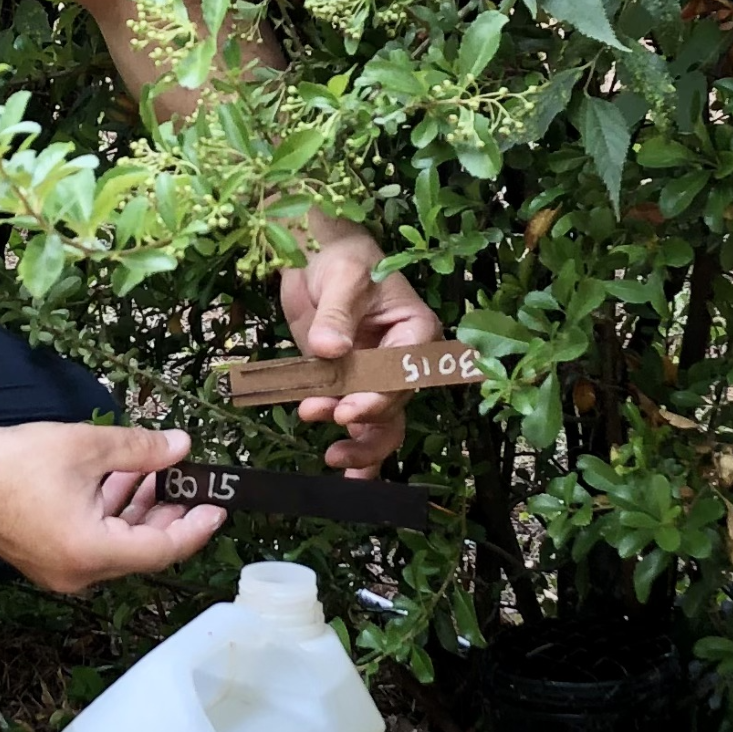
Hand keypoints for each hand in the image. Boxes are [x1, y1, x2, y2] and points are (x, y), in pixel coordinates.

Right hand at [0, 422, 225, 594]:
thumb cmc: (12, 461)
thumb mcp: (85, 447)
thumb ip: (140, 450)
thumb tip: (181, 446)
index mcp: (91, 553)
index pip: (162, 549)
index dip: (195, 526)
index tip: (219, 505)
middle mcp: (78, 574)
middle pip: (141, 550)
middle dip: (168, 514)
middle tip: (190, 482)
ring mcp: (59, 571)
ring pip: (117, 545)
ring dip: (137, 511)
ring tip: (156, 473)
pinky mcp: (44, 559)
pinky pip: (92, 543)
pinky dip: (110, 515)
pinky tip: (118, 480)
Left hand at [280, 215, 443, 476]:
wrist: (316, 258)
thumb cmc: (342, 258)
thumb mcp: (342, 277)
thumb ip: (336, 314)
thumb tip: (329, 348)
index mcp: (416, 332)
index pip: (403, 373)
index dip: (377, 396)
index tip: (346, 408)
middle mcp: (404, 361)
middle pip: (393, 404)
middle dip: (360, 418)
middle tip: (325, 418)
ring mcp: (376, 378)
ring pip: (382, 424)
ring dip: (361, 444)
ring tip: (335, 458)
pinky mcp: (349, 387)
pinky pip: (358, 425)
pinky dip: (355, 449)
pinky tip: (347, 473)